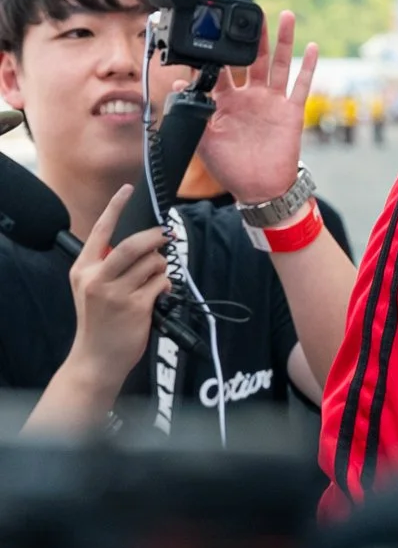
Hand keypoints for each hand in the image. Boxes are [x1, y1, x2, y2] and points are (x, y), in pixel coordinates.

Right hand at [62, 186, 170, 382]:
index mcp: (83, 269)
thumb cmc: (99, 322)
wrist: (96, 358)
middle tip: (166, 236)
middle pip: (134, 244)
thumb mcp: (91, 289)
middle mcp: (97, 277)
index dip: (115, 207)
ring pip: (153, 263)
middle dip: (155, 238)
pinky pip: (162, 283)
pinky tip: (157, 297)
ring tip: (153, 281)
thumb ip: (108, 266)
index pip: (100, 230)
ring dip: (161, 268)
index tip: (127, 189)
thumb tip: (143, 246)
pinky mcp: (136, 306)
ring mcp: (116, 292)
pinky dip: (165, 285)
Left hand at [197, 11, 317, 204]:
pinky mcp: (291, 111)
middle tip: (250, 13)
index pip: (221, 69)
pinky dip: (309, 66)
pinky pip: (302, 85)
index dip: (217, 51)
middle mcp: (250, 96)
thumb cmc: (229, 167)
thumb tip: (180, 85)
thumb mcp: (202, 139)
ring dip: (281, 40)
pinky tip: (313, 47)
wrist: (258, 188)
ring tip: (283, 16)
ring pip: (278, 64)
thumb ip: (192, 111)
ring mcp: (272, 102)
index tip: (212, 30)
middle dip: (252, 36)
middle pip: (252, 59)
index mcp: (226, 101)